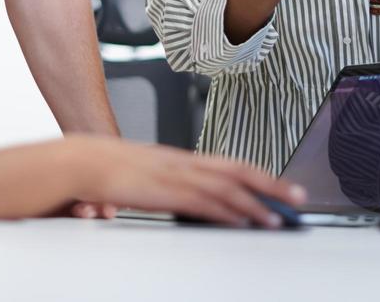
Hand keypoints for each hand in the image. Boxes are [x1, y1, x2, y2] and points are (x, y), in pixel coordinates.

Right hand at [68, 137, 304, 227]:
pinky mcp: (165, 191)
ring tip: (278, 218)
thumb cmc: (107, 169)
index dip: (260, 175)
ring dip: (256, 204)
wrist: (81, 161)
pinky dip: (227, 211)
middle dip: (272, 185)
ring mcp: (176, 175)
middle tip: (299, 197)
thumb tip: (190, 202)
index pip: (231, 164)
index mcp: (182, 158)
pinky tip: (242, 220)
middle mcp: (185, 162)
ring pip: (227, 188)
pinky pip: (203, 201)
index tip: (282, 186)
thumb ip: (170, 185)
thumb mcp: (146, 175)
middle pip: (239, 171)